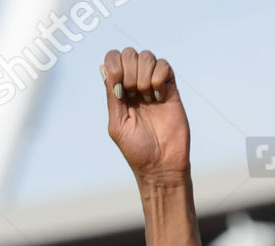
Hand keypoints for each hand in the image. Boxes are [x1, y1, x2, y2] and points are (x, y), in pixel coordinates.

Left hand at [101, 48, 189, 182]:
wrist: (162, 164)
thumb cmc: (137, 150)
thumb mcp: (117, 124)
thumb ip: (112, 96)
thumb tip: (104, 68)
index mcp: (119, 92)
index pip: (113, 59)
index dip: (115, 66)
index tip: (120, 90)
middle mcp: (135, 84)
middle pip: (129, 53)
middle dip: (129, 72)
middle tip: (134, 96)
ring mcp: (153, 84)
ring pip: (146, 56)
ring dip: (144, 77)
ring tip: (147, 99)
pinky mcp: (170, 87)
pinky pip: (163, 65)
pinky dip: (158, 79)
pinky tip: (159, 98)